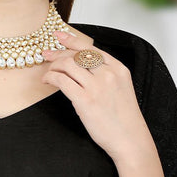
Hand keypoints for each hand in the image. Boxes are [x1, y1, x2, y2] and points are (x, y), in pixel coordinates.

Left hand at [41, 30, 151, 161]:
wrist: (130, 140)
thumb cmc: (124, 119)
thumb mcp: (120, 88)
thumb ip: (105, 75)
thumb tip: (80, 66)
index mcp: (118, 69)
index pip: (91, 48)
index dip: (71, 40)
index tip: (59, 36)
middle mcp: (108, 74)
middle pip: (77, 54)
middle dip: (58, 52)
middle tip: (47, 55)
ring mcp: (97, 86)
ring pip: (68, 65)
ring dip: (53, 66)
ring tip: (48, 72)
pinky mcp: (85, 100)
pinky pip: (62, 80)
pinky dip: (51, 77)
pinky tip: (48, 81)